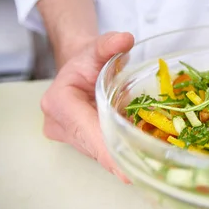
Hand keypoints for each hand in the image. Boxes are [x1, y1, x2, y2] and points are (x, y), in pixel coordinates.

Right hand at [40, 32, 134, 181]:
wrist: (78, 67)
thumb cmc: (87, 59)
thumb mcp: (97, 47)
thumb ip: (109, 43)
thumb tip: (125, 39)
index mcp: (59, 102)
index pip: (85, 130)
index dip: (106, 149)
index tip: (125, 169)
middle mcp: (59, 124)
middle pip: (93, 145)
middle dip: (119, 157)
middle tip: (149, 168)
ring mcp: (68, 135)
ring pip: (98, 151)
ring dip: (122, 156)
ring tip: (150, 165)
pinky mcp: (81, 141)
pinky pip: (102, 149)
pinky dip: (121, 151)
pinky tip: (143, 157)